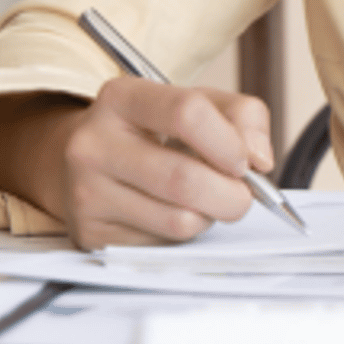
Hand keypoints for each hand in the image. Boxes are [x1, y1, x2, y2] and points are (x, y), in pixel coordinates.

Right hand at [0, 79, 273, 249]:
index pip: (187, 113)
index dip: (229, 143)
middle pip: (184, 179)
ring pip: (178, 221)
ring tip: (203, 200)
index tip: (244, 161)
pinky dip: (182, 236)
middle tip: (241, 195)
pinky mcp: (90, 234)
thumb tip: (259, 159)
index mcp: (123, 97)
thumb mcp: (197, 103)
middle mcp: (94, 143)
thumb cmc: (153, 131)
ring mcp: (86, 192)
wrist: (85, 163)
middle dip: (231, 195)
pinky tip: (171, 213)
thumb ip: (242, 116)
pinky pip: (161, 245)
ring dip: (209, 217)